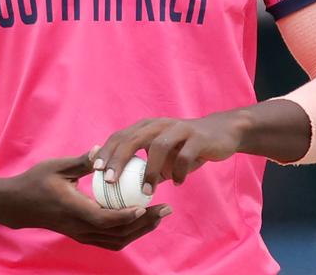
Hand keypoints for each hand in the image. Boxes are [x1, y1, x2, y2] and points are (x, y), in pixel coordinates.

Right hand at [0, 151, 170, 250]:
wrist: (17, 205)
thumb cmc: (35, 181)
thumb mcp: (57, 166)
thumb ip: (82, 161)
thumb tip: (102, 148)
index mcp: (73, 209)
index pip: (104, 218)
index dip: (127, 216)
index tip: (146, 206)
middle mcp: (78, 227)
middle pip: (116, 234)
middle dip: (144, 224)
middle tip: (165, 209)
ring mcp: (80, 234)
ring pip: (115, 241)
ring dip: (139, 231)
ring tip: (158, 216)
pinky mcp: (81, 235)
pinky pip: (108, 241)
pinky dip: (127, 234)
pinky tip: (140, 221)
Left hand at [94, 113, 246, 196]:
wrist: (221, 133)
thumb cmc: (185, 147)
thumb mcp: (162, 155)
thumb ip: (144, 168)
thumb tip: (123, 191)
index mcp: (147, 127)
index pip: (120, 136)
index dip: (107, 152)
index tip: (95, 170)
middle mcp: (160, 124)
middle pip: (133, 138)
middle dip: (119, 159)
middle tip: (110, 181)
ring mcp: (179, 129)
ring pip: (158, 146)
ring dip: (151, 171)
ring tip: (147, 191)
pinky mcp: (198, 137)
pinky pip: (185, 155)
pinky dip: (178, 171)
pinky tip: (177, 183)